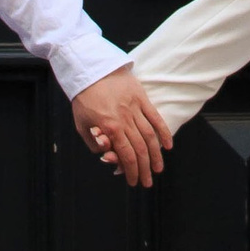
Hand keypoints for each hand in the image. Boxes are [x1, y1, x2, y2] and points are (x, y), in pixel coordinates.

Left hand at [72, 68, 172, 188]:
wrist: (91, 68)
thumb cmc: (84, 97)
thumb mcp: (81, 123)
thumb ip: (93, 142)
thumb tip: (106, 154)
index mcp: (109, 127)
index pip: (125, 155)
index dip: (131, 171)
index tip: (133, 182)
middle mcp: (125, 119)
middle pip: (139, 149)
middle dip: (144, 169)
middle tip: (147, 182)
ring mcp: (135, 108)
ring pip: (150, 136)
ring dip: (156, 155)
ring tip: (158, 168)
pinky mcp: (141, 98)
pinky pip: (155, 117)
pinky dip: (163, 131)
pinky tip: (168, 145)